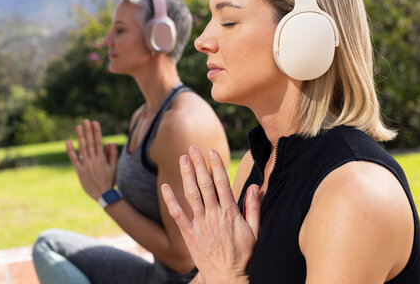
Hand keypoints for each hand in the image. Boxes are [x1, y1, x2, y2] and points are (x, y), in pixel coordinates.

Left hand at [66, 119, 117, 200]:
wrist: (103, 196)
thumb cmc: (110, 181)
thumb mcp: (114, 167)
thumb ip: (112, 154)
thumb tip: (110, 142)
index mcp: (102, 159)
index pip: (99, 142)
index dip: (96, 132)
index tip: (95, 122)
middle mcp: (93, 161)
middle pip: (90, 143)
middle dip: (88, 131)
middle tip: (85, 120)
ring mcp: (86, 166)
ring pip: (82, 148)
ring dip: (80, 137)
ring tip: (78, 126)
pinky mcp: (79, 171)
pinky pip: (74, 159)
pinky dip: (70, 150)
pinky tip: (68, 142)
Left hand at [161, 146, 260, 282]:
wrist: (227, 278)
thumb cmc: (243, 255)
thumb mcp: (255, 231)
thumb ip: (254, 208)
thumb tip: (255, 186)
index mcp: (230, 212)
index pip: (221, 183)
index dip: (216, 165)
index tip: (211, 151)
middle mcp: (213, 215)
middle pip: (205, 184)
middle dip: (199, 164)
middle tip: (193, 148)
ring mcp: (200, 224)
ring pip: (191, 195)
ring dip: (186, 176)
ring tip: (182, 159)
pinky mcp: (189, 234)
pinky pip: (178, 215)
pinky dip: (171, 201)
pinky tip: (164, 187)